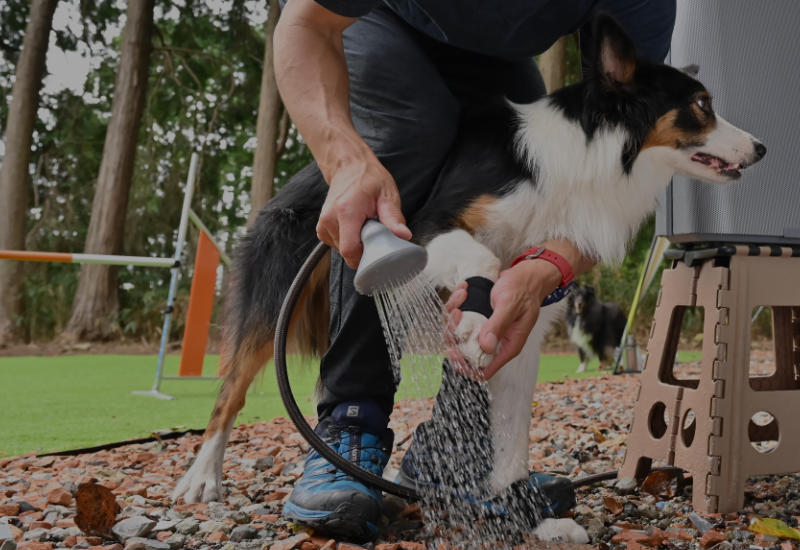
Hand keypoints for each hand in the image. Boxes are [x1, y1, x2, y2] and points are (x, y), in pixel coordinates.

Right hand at [316, 153, 410, 268]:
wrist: (348, 165)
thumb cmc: (367, 177)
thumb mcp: (387, 195)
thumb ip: (394, 217)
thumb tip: (403, 235)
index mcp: (346, 211)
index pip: (350, 250)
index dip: (365, 256)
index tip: (377, 248)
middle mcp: (330, 219)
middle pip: (347, 252)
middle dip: (363, 249)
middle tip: (373, 231)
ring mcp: (323, 224)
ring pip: (342, 250)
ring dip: (356, 244)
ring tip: (363, 225)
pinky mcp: (322, 228)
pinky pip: (337, 245)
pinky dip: (348, 240)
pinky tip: (355, 227)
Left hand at [444, 260, 560, 379]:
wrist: (526, 276)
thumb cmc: (523, 290)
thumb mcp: (510, 305)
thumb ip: (499, 325)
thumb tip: (486, 346)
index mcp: (506, 346)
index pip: (483, 369)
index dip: (465, 365)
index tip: (453, 349)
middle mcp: (494, 341)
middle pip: (464, 351)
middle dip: (454, 332)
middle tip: (457, 311)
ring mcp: (484, 330)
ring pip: (458, 332)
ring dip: (453, 315)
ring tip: (462, 295)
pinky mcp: (477, 318)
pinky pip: (459, 317)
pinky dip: (457, 303)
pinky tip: (464, 290)